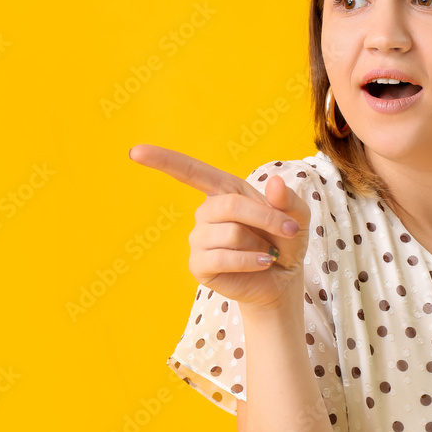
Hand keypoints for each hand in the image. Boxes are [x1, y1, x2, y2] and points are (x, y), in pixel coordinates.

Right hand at [128, 144, 310, 313]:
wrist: (282, 280)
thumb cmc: (285, 242)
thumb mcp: (296, 217)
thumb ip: (289, 200)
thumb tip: (275, 183)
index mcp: (225, 191)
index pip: (190, 171)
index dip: (163, 160)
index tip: (135, 151)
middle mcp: (207, 212)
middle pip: (230, 205)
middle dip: (266, 218)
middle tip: (287, 231)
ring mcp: (199, 239)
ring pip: (230, 233)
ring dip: (259, 244)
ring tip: (266, 252)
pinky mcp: (199, 265)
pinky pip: (223, 257)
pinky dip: (249, 261)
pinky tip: (261, 264)